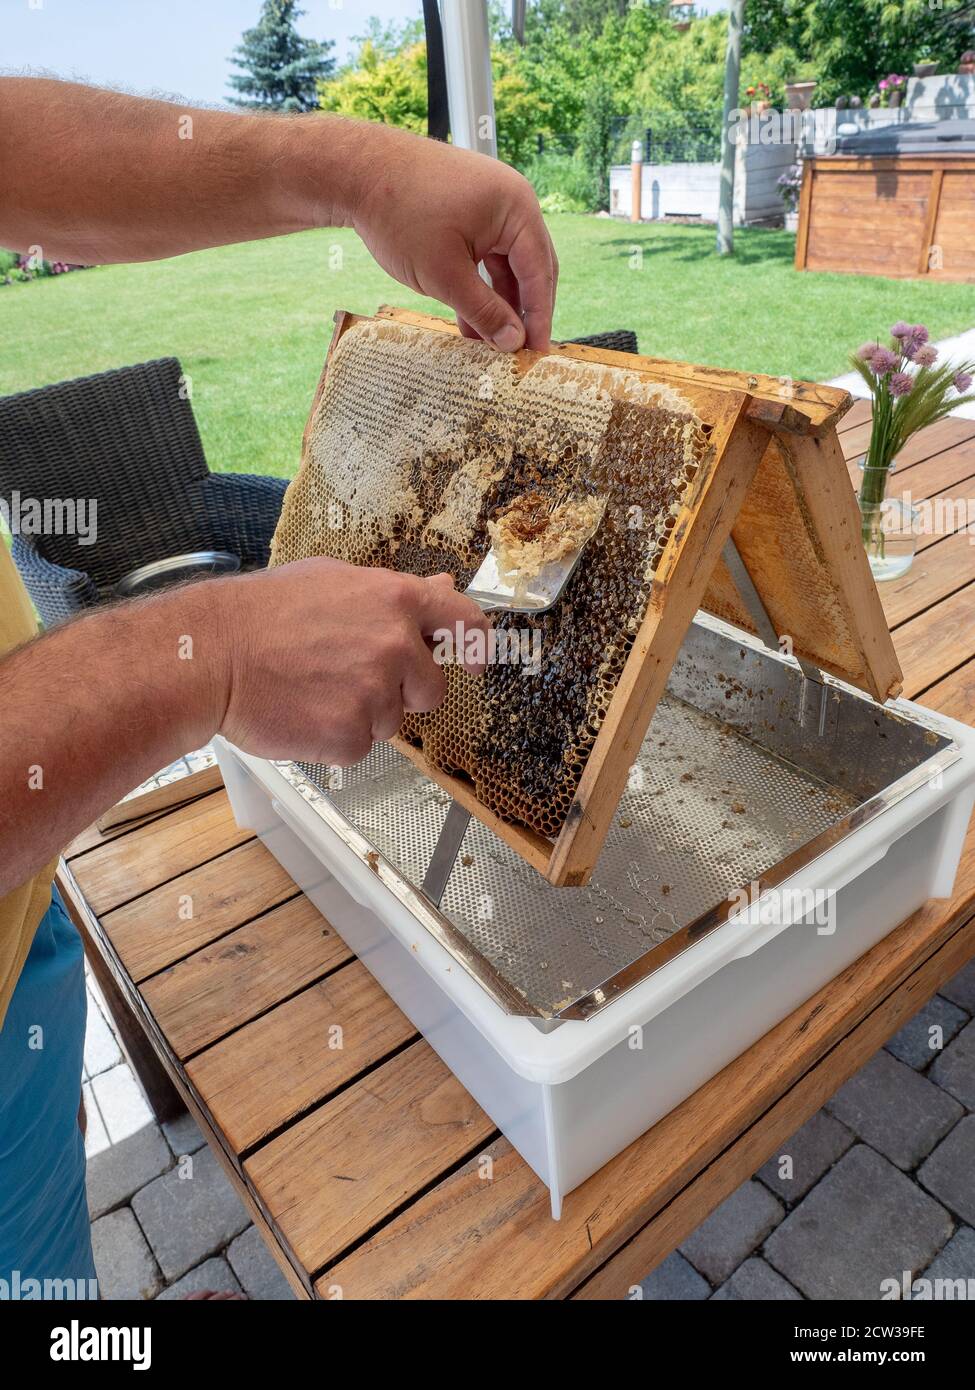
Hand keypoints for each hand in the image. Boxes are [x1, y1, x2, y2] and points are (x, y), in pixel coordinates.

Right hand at [216, 558, 489, 765]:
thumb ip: (392, 594)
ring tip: (312, 688)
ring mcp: (375, 693)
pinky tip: (302, 713)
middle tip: (348, 678)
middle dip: (401, 691)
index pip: (463, 618)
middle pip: (430, 689)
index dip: (476, 643)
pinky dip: (334, 739)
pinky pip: (359, 747)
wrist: (211, 656)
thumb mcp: (332, 581)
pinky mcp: (351, 735)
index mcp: (395, 599)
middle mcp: (395, 646)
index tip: (475, 661)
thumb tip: (441, 587)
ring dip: (360, 715)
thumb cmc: (261, 615)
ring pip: (391, 721)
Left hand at [350, 124, 557, 352]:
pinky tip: (470, 321)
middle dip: (522, 311)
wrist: (358, 171)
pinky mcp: (468, 209)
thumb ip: (484, 312)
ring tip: (490, 344)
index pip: (539, 272)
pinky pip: (484, 255)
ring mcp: (489, 203)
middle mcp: (510, 201)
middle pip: (529, 267)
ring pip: (504, 264)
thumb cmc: (400, 214)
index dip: (539, 317)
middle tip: (519, 352)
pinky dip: (479, 285)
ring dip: (498, 303)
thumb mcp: (445, 275)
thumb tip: (512, 342)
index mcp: (516, 208)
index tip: (537, 352)